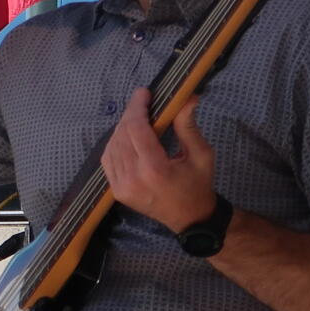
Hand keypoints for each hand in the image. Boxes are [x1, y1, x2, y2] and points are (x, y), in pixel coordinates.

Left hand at [103, 88, 218, 232]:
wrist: (190, 218)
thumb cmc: (198, 185)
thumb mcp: (201, 155)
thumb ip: (188, 126)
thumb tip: (187, 97)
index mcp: (155, 169)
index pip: (136, 128)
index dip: (138, 107)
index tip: (145, 92)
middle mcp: (133, 178)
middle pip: (123, 134)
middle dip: (131, 113)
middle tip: (143, 101)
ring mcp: (121, 187)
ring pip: (112, 145)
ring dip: (123, 127)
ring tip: (138, 117)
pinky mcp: (117, 191)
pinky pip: (108, 159)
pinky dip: (115, 143)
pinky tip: (127, 135)